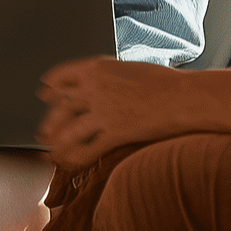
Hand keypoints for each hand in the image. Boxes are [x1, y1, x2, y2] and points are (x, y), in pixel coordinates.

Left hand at [36, 57, 191, 168]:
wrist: (186, 97)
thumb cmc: (166, 83)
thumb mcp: (130, 70)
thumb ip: (110, 77)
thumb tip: (100, 85)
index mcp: (98, 67)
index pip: (62, 75)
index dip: (50, 86)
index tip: (45, 91)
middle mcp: (95, 88)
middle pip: (60, 106)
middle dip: (50, 121)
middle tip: (44, 131)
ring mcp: (104, 111)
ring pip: (68, 131)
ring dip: (58, 143)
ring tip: (54, 152)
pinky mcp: (115, 132)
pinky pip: (87, 149)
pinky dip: (75, 158)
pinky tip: (72, 163)